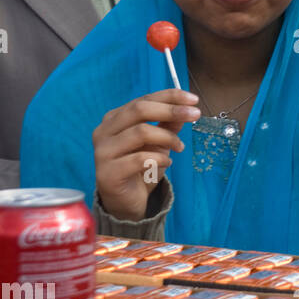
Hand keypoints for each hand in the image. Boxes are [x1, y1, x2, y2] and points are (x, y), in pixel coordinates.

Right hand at [93, 89, 198, 220]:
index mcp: (115, 119)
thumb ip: (168, 124)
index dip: (170, 96)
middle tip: (195, 115)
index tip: (194, 99)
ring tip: (180, 147)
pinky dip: (160, 158)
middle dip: (171, 110)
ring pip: (141, 132)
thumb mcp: (159, 142)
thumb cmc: (141, 167)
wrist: (126, 201)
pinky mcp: (108, 173)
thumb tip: (186, 107)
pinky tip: (167, 162)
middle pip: (139, 110)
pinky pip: (140, 159)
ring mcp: (102, 152)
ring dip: (168, 138)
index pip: (143, 99)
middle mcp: (104, 131)